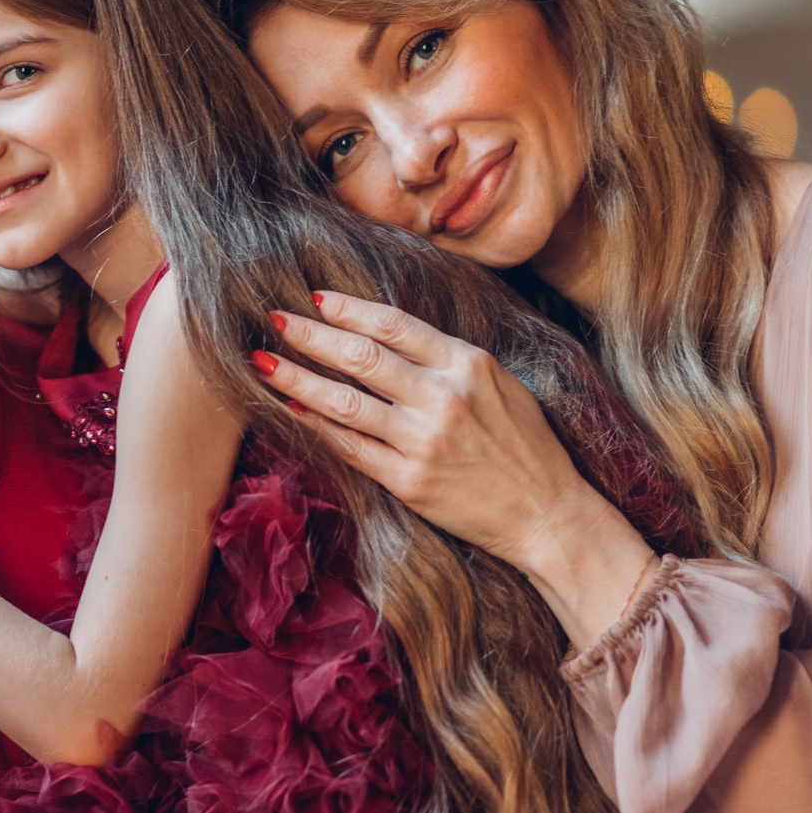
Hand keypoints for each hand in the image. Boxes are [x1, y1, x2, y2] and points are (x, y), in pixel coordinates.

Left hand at [250, 290, 650, 644]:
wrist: (548, 514)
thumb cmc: (526, 447)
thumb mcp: (501, 384)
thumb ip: (449, 360)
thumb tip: (391, 335)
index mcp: (467, 364)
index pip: (393, 326)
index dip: (348, 309)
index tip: (314, 298)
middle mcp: (443, 397)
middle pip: (360, 356)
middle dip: (310, 335)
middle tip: (273, 319)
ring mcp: (424, 441)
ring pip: (344, 401)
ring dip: (297, 379)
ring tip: (263, 363)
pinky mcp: (409, 481)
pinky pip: (349, 447)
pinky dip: (315, 427)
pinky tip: (289, 410)